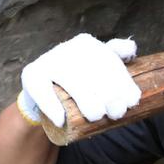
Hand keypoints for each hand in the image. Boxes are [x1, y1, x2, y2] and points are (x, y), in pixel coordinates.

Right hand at [20, 34, 141, 128]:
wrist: (44, 92)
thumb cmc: (80, 80)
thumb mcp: (98, 63)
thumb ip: (117, 53)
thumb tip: (132, 49)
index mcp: (87, 44)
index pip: (110, 61)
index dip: (123, 82)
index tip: (132, 102)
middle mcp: (68, 48)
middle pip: (93, 72)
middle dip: (108, 94)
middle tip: (116, 113)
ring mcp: (48, 60)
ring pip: (71, 81)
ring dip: (85, 101)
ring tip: (95, 116)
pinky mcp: (31, 74)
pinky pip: (41, 90)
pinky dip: (52, 107)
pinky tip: (61, 119)